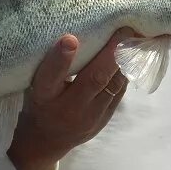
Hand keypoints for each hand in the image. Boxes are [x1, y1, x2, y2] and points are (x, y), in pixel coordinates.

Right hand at [6, 29, 133, 169]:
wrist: (46, 140)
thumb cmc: (41, 100)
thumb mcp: (36, 83)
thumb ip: (52, 63)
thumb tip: (74, 34)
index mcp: (43, 96)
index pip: (50, 78)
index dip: (60, 58)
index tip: (70, 38)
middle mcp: (66, 108)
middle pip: (93, 80)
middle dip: (111, 53)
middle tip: (125, 28)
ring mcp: (89, 117)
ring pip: (112, 86)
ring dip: (125, 61)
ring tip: (134, 38)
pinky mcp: (103, 119)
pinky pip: (119, 92)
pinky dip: (126, 72)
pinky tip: (132, 56)